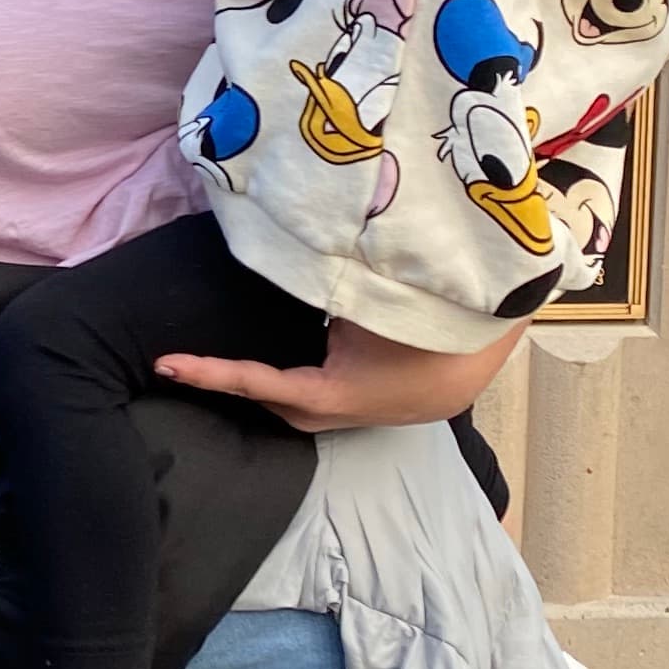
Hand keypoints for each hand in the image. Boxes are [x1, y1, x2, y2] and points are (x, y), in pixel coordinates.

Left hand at [156, 312, 521, 435]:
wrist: (500, 339)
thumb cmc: (435, 313)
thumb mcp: (371, 294)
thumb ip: (323, 286)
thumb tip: (279, 255)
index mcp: (343, 390)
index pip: (266, 384)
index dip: (216, 374)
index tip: (168, 364)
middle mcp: (349, 411)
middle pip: (277, 406)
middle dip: (233, 386)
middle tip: (188, 361)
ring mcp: (368, 412)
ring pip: (302, 406)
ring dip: (270, 385)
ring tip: (226, 359)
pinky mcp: (382, 402)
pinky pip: (329, 396)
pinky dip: (302, 379)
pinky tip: (295, 354)